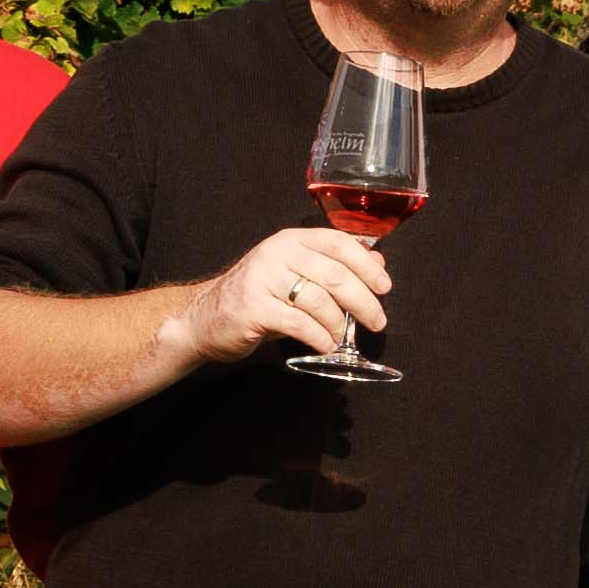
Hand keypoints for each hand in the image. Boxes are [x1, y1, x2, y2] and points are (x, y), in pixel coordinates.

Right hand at [191, 224, 392, 368]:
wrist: (204, 318)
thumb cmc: (257, 298)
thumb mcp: (294, 275)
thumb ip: (332, 267)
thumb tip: (376, 261)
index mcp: (290, 241)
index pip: (338, 243)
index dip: (366, 264)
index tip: (384, 286)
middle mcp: (277, 254)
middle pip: (335, 275)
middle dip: (364, 301)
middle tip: (377, 321)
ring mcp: (263, 279)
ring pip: (320, 301)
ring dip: (339, 325)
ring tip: (343, 338)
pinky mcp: (254, 308)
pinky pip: (300, 324)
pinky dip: (320, 338)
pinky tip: (326, 346)